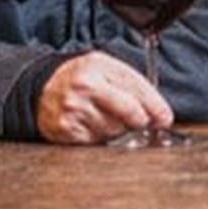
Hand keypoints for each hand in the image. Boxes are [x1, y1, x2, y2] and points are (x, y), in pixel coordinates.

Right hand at [37, 51, 173, 144]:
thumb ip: (131, 83)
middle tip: (141, 121)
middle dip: (140, 120)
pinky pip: (97, 141)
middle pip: (129, 113)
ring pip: (115, 130)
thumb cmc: (80, 77)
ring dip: (118, 129)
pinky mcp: (66, 130)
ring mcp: (74, 110)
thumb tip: (158, 111)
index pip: (137, 89)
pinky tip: (94, 125)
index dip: (156, 107)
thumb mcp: (106, 67)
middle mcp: (85, 87)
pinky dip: (101, 137)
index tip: (165, 118)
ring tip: (107, 116)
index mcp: (99, 67)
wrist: (42, 87)